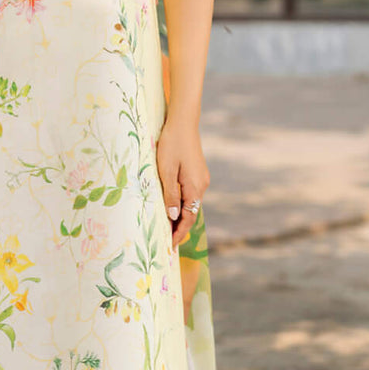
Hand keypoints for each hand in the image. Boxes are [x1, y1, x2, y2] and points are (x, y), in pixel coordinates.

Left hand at [155, 117, 209, 248]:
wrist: (183, 122)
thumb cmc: (171, 144)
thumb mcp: (166, 171)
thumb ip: (170, 195)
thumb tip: (173, 217)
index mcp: (195, 188)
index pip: (188, 218)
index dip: (179, 233)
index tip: (170, 247)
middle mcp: (202, 186)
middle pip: (191, 212)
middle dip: (179, 227)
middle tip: (166, 241)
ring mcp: (201, 178)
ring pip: (190, 203)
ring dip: (180, 215)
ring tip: (166, 226)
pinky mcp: (198, 172)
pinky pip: (190, 193)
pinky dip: (182, 203)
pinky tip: (172, 205)